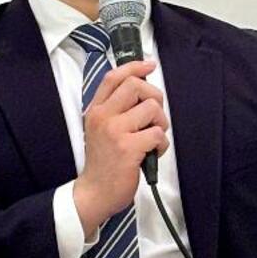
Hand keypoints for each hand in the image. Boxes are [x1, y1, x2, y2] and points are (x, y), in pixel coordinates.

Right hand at [73, 60, 168, 238]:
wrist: (95, 192)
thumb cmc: (103, 160)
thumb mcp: (99, 128)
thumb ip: (115, 108)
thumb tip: (140, 86)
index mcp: (96, 109)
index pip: (114, 77)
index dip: (134, 66)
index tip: (149, 65)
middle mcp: (103, 116)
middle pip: (136, 86)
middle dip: (155, 96)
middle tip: (155, 114)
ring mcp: (115, 131)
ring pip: (152, 108)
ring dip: (161, 122)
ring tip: (153, 136)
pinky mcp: (128, 148)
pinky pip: (157, 134)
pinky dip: (162, 143)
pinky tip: (153, 152)